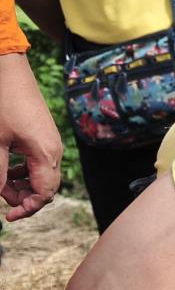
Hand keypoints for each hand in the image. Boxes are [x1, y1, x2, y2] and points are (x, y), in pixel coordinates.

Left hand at [0, 52, 62, 218]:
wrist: (10, 73)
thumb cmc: (3, 104)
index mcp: (45, 155)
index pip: (44, 194)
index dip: (27, 209)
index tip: (8, 216)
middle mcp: (54, 152)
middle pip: (46, 188)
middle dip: (24, 198)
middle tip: (0, 197)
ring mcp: (51, 144)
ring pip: (42, 176)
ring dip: (22, 185)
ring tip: (2, 182)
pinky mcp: (45, 137)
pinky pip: (39, 163)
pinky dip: (24, 171)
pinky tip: (9, 167)